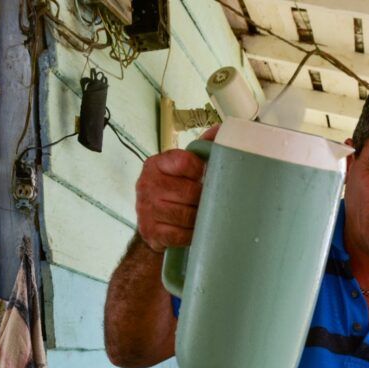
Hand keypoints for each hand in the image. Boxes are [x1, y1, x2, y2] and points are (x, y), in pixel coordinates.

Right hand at [134, 124, 219, 252]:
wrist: (153, 225)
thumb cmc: (173, 192)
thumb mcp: (182, 168)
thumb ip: (201, 150)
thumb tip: (222, 131)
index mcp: (156, 164)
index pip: (184, 162)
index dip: (200, 171)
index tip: (205, 176)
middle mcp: (147, 184)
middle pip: (188, 192)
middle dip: (203, 199)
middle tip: (211, 201)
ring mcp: (146, 209)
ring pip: (185, 215)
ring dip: (199, 218)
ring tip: (204, 216)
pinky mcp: (151, 232)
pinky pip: (179, 235)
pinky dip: (191, 234)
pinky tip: (194, 231)